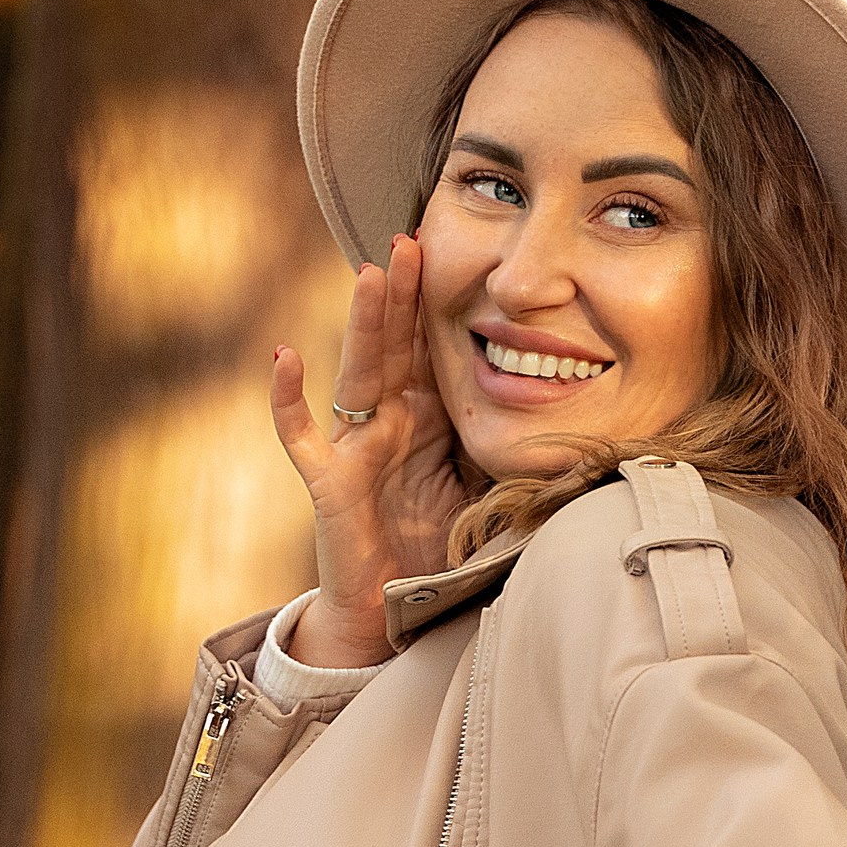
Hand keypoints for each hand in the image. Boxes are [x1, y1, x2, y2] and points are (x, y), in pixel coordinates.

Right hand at [270, 236, 469, 666]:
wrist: (391, 609)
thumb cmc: (436, 544)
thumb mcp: (483, 483)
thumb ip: (503, 442)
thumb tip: (564, 407)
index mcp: (427, 417)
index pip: (431, 347)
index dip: (438, 302)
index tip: (451, 249)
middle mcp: (388, 420)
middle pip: (396, 344)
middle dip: (404, 292)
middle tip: (411, 237)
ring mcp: (355, 445)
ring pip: (357, 370)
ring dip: (364, 321)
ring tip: (370, 273)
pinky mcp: (330, 480)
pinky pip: (300, 434)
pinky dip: (287, 397)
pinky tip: (282, 357)